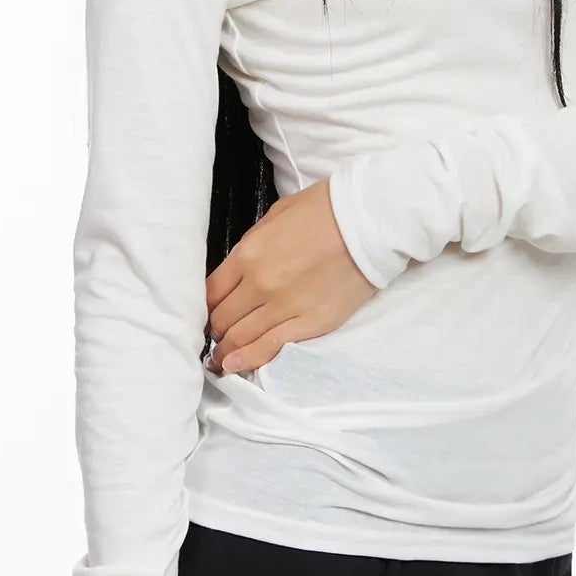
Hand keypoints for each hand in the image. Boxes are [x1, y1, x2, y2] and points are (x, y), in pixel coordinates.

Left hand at [204, 177, 376, 376]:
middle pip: (223, 318)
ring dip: (226, 350)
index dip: (206, 307)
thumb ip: (252, 245)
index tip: (208, 313)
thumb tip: (238, 268)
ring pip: (242, 337)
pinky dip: (249, 359)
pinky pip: (272, 347)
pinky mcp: (312, 322)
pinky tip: (236, 365)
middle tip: (216, 336)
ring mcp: (286, 306)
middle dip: (216, 329)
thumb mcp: (275, 216)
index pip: (211, 292)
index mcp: (248, 254)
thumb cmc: (325, 210)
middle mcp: (260, 284)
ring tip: (220, 359)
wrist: (369, 220)